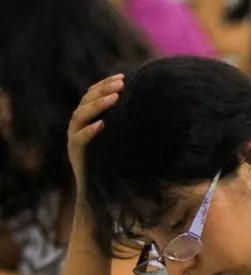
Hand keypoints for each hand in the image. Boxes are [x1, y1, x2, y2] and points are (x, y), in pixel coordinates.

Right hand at [68, 74, 122, 196]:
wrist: (100, 189)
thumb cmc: (114, 161)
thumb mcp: (121, 137)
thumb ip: (124, 122)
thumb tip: (146, 105)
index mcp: (87, 118)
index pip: (92, 95)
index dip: (104, 84)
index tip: (122, 77)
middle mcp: (78, 125)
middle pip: (86, 101)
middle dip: (103, 90)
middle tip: (121, 84)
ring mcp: (74, 138)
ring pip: (80, 115)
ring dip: (97, 105)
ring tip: (114, 98)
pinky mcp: (74, 152)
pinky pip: (79, 139)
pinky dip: (89, 131)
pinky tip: (101, 124)